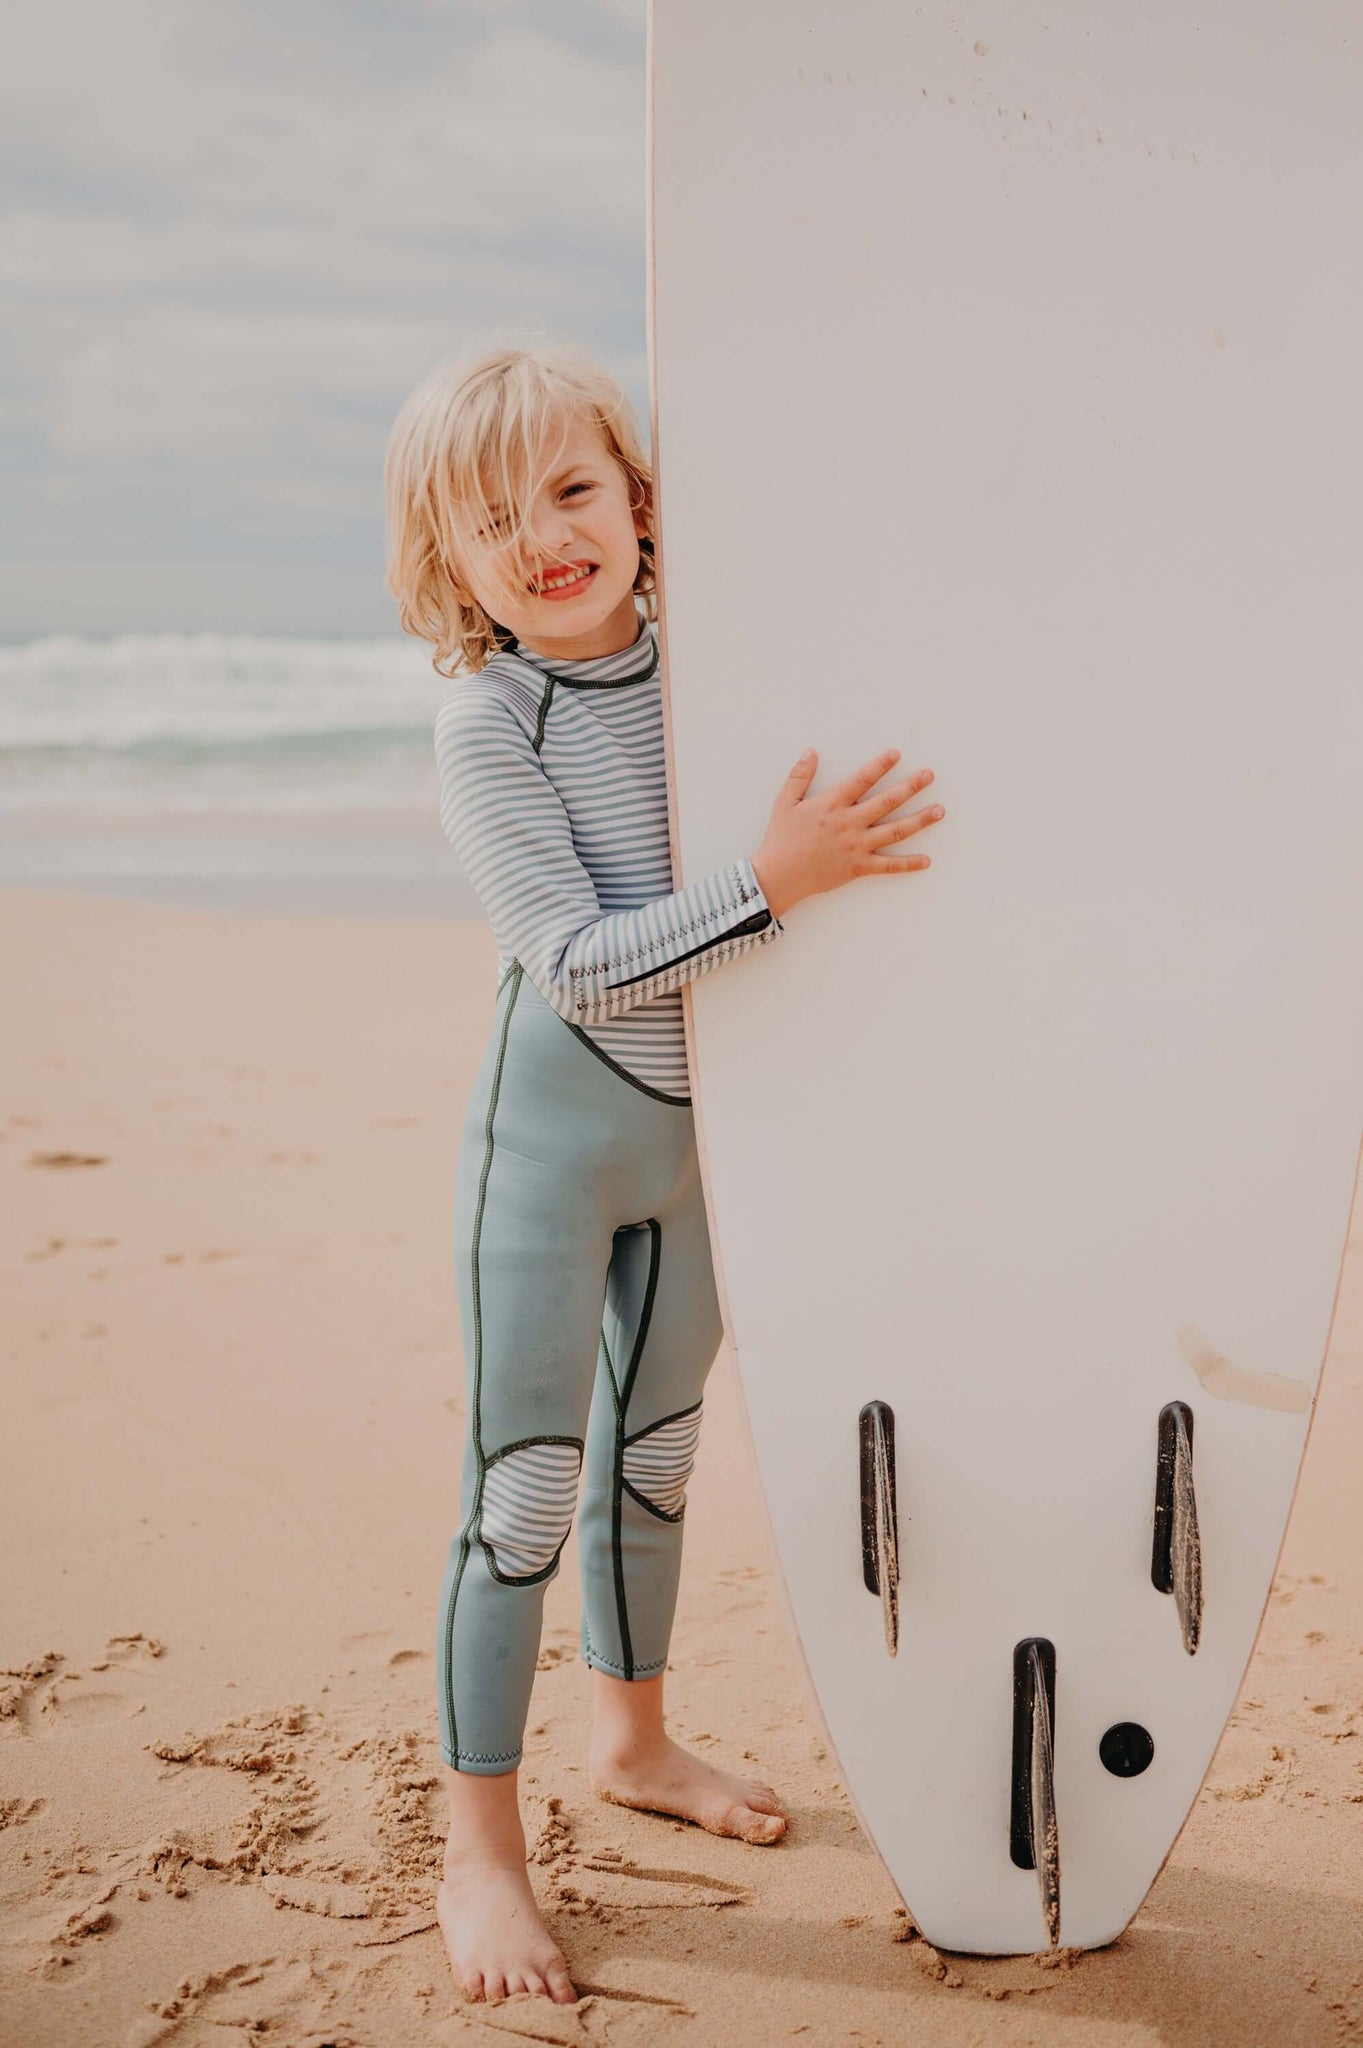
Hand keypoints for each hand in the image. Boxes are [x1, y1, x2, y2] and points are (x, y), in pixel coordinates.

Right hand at [750, 747, 943, 921]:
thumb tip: (811, 752)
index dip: (880, 765)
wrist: (778, 876)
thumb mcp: (785, 802)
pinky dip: (908, 864)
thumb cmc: (781, 838)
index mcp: (832, 805)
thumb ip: (799, 776)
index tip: (897, 754)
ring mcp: (856, 846)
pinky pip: (888, 866)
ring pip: (895, 832)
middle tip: (929, 775)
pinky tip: (927, 860)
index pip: (862, 780)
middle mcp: (849, 823)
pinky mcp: (858, 867)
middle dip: (910, 787)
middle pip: (887, 802)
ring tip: (939, 810)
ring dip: (919, 821)